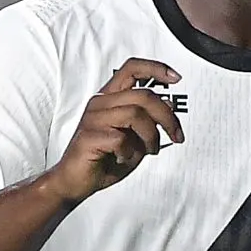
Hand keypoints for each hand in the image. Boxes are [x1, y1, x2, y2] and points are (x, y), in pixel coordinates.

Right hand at [41, 58, 183, 203]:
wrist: (75, 182)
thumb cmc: (104, 160)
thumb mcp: (135, 138)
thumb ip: (148, 121)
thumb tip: (168, 106)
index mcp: (109, 98)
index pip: (131, 69)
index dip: (155, 68)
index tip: (176, 78)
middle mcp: (100, 103)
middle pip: (143, 95)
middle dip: (167, 116)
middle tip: (176, 135)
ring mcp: (93, 118)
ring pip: (135, 114)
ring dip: (151, 136)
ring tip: (149, 150)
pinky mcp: (89, 136)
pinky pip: (121, 138)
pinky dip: (130, 152)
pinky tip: (123, 158)